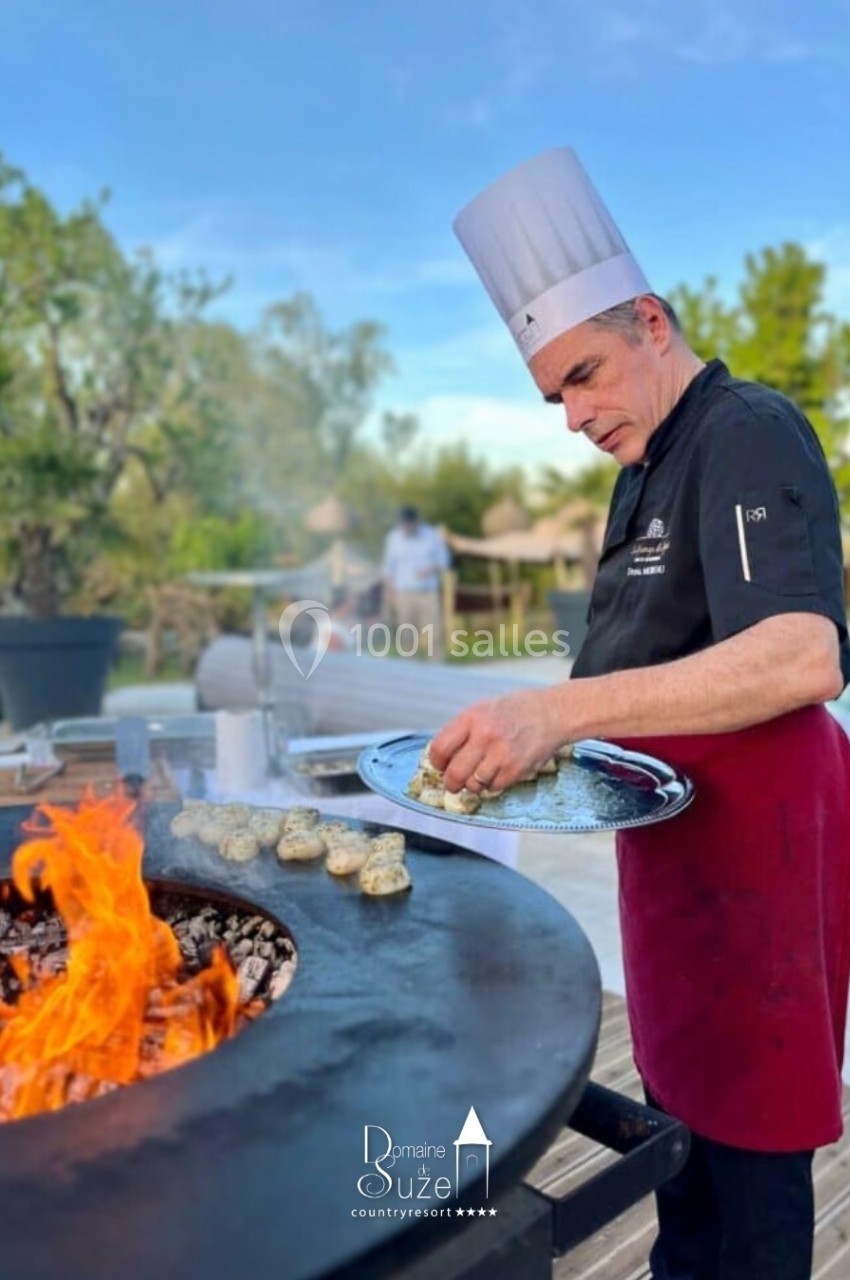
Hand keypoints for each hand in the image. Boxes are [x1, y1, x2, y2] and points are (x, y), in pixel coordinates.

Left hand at [430, 687, 571, 792]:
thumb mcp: (483, 709)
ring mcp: (501, 754)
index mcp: (472, 718)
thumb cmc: (516, 710)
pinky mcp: (516, 769)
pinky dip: (492, 785)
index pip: (440, 748)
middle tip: (452, 783)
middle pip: (454, 773)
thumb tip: (442, 755)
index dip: (436, 762)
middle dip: (450, 783)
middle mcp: (485, 736)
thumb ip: (462, 730)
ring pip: (473, 784)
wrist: (552, 713)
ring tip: (479, 775)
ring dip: (472, 784)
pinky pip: (493, 788)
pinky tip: (497, 772)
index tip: (440, 765)